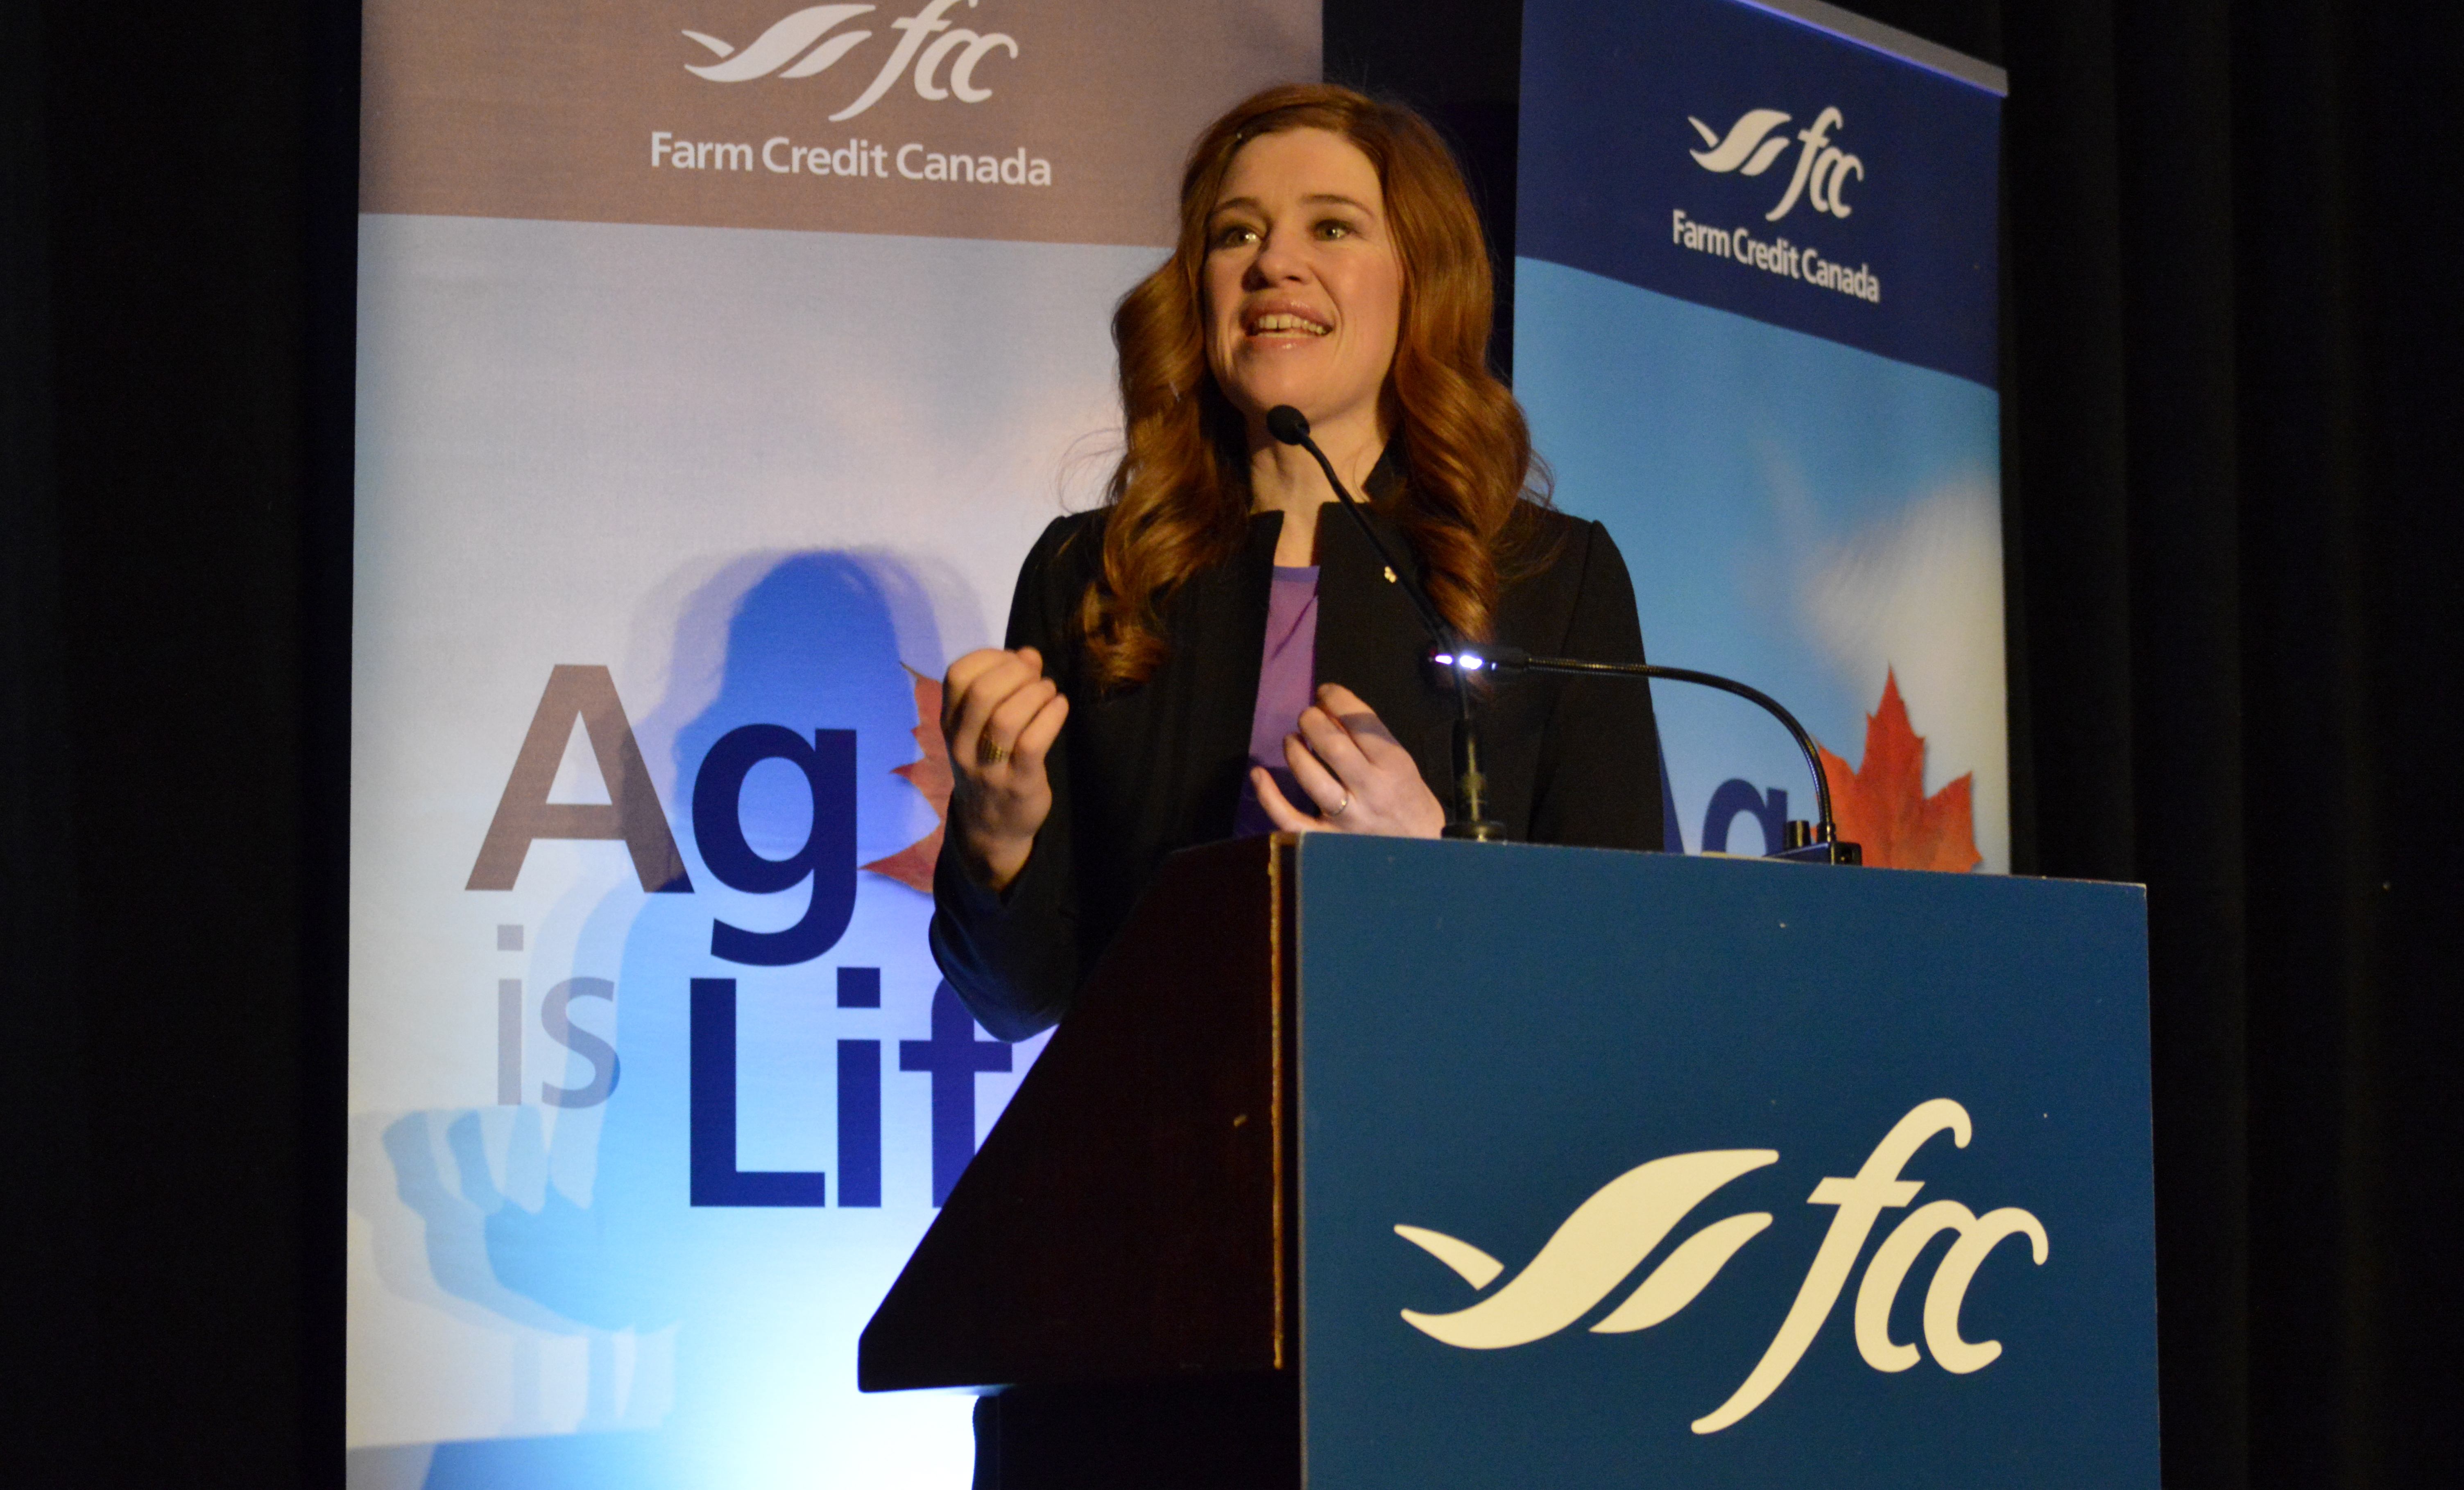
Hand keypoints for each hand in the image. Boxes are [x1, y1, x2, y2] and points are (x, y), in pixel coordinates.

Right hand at [942, 646, 1068, 890]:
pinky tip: (1060, 707)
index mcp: (951, 723)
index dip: (990, 657)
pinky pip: (1032, 743)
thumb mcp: (985, 726)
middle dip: (1016, 673)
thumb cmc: (991, 764)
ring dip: (1035, 694)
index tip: (1014, 661)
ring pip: (1006, 718)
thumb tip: (1029, 654)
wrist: (992, 827)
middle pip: (981, 693)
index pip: (957, 675)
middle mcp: (963, 744)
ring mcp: (989, 767)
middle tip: (1036, 677)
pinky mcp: (1018, 783)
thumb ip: (1005, 686)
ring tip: (1049, 692)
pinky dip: (1051, 716)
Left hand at [1252, 683, 1445, 838]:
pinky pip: (1290, 819)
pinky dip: (1269, 796)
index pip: (1360, 722)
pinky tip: (1259, 774)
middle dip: (1313, 721)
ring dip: (1295, 751)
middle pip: (1332, 746)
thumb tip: (1329, 708)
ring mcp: (1347, 818)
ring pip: (1311, 777)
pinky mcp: (1327, 840)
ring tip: (1293, 739)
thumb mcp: (1400, 761)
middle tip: (1308, 716)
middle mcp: (1371, 790)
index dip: (1336, 699)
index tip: (1325, 693)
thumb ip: (1369, 737)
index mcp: (1393, 764)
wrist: (1422, 849)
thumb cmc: (1408, 798)